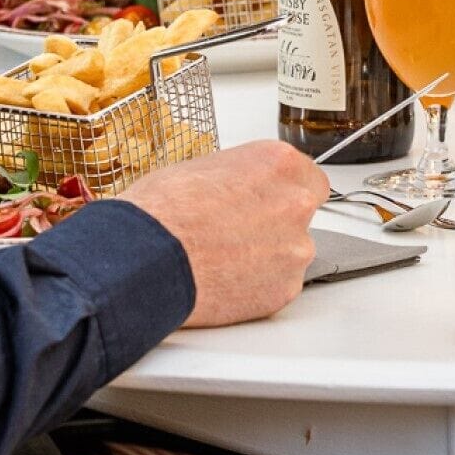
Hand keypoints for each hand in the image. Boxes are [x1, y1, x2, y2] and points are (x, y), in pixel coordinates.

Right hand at [124, 140, 329, 326]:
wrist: (145, 258)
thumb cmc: (162, 211)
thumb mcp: (204, 166)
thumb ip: (243, 176)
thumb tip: (243, 187)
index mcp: (280, 164)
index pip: (309, 178)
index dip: (284, 192)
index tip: (269, 201)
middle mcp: (296, 203)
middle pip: (302, 215)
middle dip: (276, 223)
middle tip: (239, 232)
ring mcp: (294, 249)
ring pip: (291, 252)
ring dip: (268, 256)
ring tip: (224, 259)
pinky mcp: (284, 289)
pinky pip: (278, 285)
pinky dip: (257, 286)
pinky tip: (225, 280)